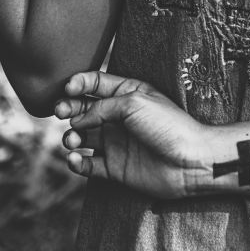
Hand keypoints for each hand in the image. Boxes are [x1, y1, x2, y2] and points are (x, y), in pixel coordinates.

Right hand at [55, 71, 212, 198]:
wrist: (188, 162)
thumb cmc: (167, 125)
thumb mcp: (133, 103)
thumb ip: (101, 107)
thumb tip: (77, 119)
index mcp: (127, 94)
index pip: (96, 83)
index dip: (79, 83)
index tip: (68, 88)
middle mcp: (119, 117)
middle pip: (83, 108)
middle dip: (68, 108)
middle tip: (61, 112)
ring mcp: (116, 142)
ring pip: (82, 136)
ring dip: (70, 136)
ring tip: (73, 139)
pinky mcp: (114, 167)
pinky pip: (88, 164)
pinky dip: (77, 162)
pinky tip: (76, 158)